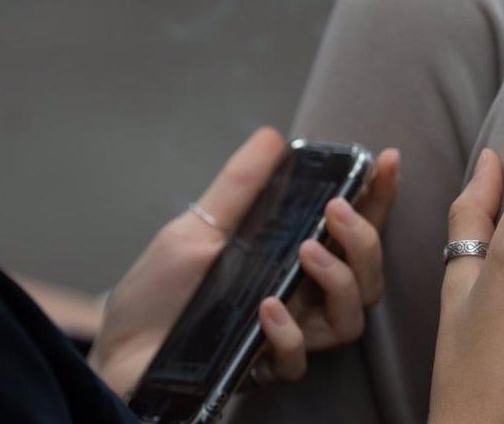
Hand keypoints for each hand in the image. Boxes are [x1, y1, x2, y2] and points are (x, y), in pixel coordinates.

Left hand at [88, 127, 398, 396]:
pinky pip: (300, 358)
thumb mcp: (197, 227)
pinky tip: (267, 308)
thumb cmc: (158, 292)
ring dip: (339, 280)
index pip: (351, 227)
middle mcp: (301, 296)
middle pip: (367, 276)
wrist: (116, 350)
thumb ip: (239, 187)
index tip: (387, 161)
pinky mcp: (263, 367)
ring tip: (306, 253)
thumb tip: (273, 137)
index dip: (378, 197)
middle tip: (336, 210)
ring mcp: (288, 334)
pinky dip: (290, 332)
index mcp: (292, 258)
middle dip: (365, 239)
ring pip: (350, 319)